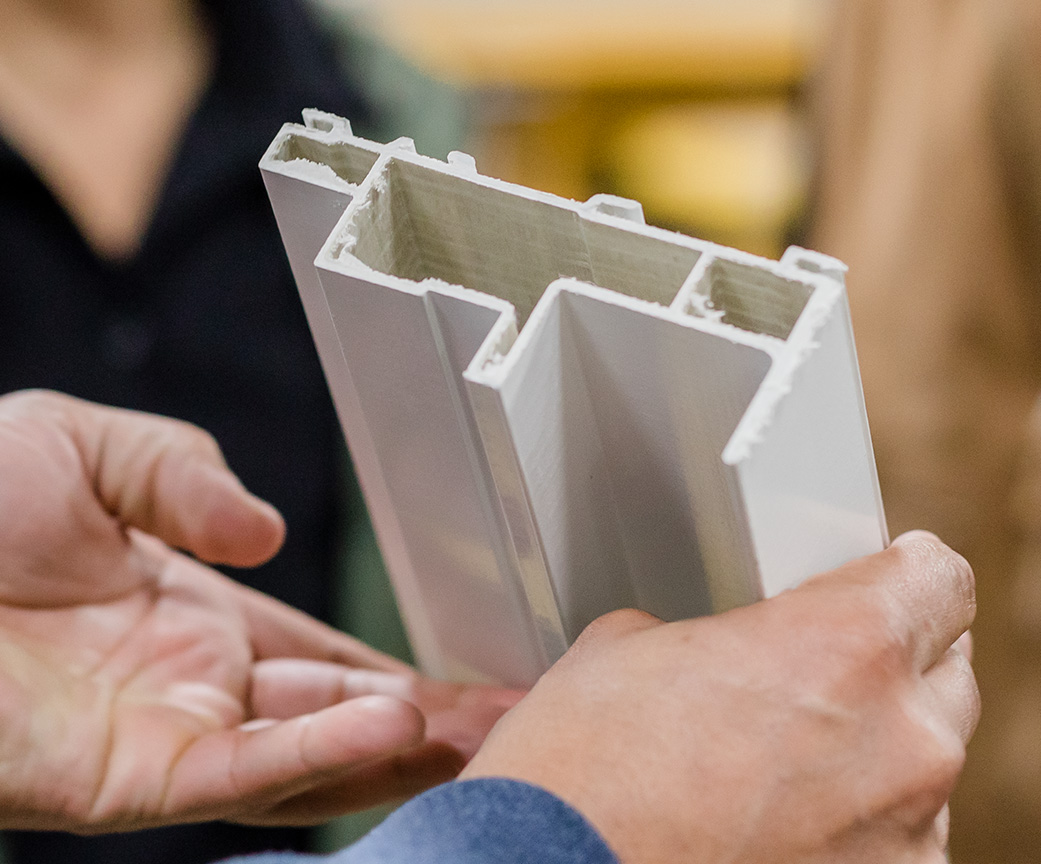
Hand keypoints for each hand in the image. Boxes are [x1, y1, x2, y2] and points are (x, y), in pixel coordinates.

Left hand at [0, 390, 520, 832]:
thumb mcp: (89, 445)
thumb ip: (189, 474)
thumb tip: (269, 535)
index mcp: (193, 618)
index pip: (324, 661)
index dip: (401, 672)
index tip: (478, 679)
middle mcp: (191, 688)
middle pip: (334, 722)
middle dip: (426, 726)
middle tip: (516, 720)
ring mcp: (163, 737)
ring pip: (304, 760)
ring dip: (394, 748)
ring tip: (481, 731)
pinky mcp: (122, 778)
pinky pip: (236, 774)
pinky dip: (315, 755)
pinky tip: (390, 726)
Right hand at [462, 532, 977, 863]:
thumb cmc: (580, 777)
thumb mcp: (630, 650)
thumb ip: (716, 637)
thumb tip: (722, 657)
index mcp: (847, 646)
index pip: (940, 578)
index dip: (906, 573)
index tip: (889, 579)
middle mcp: (902, 741)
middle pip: (947, 673)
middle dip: (891, 668)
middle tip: (822, 676)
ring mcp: (905, 837)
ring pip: (923, 765)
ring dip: (874, 753)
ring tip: (787, 764)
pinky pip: (898, 840)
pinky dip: (856, 827)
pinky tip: (780, 826)